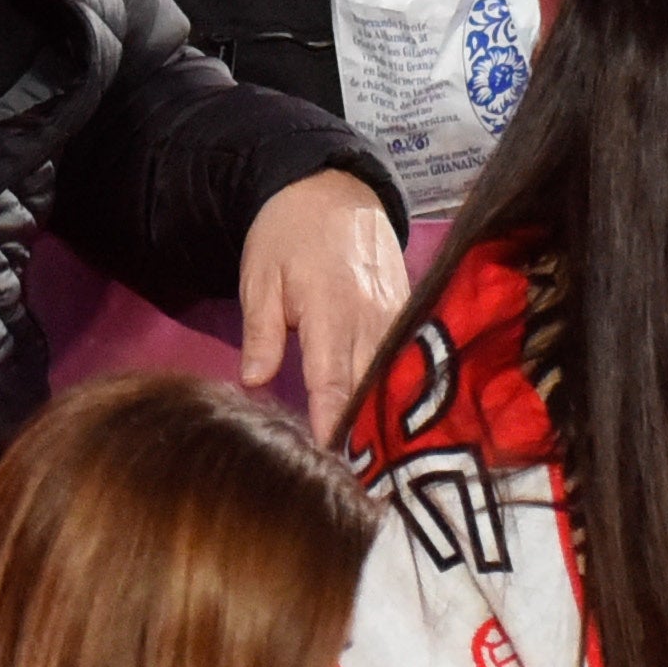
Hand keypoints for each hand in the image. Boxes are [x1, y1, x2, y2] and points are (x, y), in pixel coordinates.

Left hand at [232, 165, 406, 439]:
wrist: (331, 186)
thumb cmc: (286, 234)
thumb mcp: (259, 279)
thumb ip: (262, 332)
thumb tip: (256, 382)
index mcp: (331, 312)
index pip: (334, 383)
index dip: (335, 426)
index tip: (334, 464)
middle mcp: (373, 317)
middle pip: (374, 388)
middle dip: (368, 434)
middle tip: (361, 480)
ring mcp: (398, 313)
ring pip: (398, 375)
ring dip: (390, 414)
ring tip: (386, 462)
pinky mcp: (411, 308)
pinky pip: (411, 355)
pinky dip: (404, 386)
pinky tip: (399, 416)